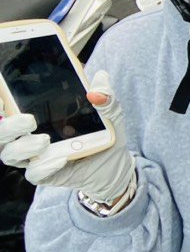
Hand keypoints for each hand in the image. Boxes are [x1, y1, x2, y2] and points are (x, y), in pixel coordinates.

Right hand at [0, 71, 134, 204]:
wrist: (116, 164)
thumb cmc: (103, 134)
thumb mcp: (110, 112)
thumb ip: (105, 95)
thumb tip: (100, 78)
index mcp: (36, 115)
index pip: (8, 108)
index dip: (2, 103)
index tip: (4, 97)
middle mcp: (28, 136)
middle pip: (2, 132)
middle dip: (8, 126)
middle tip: (29, 121)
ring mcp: (36, 156)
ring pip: (11, 153)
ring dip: (24, 146)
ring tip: (44, 141)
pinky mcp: (45, 174)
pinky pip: (35, 173)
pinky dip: (45, 166)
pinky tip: (61, 159)